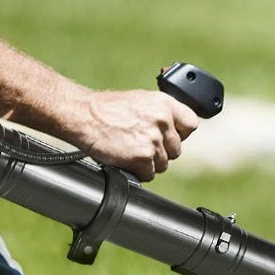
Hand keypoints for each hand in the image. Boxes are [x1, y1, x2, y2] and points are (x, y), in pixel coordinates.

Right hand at [72, 89, 199, 178]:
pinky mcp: (143, 156)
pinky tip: (125, 159)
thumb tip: (171, 130)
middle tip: (140, 145)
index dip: (179, 134)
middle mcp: (163, 120)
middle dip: (160, 152)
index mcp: (165, 103)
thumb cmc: (106, 108)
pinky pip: (149, 174)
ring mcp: (154, 139)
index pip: (191, 124)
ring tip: (129, 150)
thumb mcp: (140, 100)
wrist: (83, 114)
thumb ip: (160, 113)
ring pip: (163, 164)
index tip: (169, 137)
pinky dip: (137, 172)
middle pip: (176, 149)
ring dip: (148, 163)